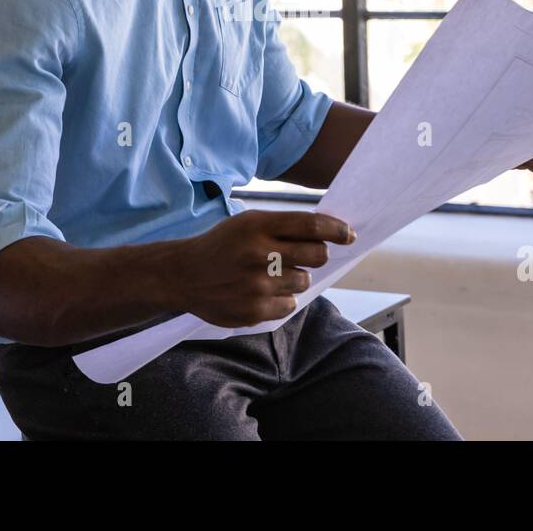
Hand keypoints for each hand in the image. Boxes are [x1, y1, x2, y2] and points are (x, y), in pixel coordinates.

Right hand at [170, 210, 356, 327]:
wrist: (184, 275)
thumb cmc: (223, 246)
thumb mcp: (248, 223)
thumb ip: (284, 226)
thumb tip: (328, 233)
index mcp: (258, 226)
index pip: (312, 226)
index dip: (337, 230)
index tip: (348, 234)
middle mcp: (259, 254)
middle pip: (316, 255)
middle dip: (317, 255)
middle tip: (306, 255)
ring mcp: (257, 285)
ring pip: (303, 282)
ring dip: (295, 278)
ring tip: (270, 275)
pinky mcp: (254, 310)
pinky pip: (289, 305)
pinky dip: (282, 299)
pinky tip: (261, 292)